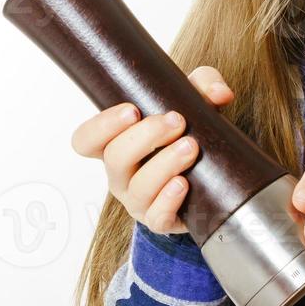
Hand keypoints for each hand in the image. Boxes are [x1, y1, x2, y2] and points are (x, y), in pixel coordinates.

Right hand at [70, 66, 234, 233]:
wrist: (214, 177)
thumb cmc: (190, 133)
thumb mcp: (195, 102)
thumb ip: (205, 86)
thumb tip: (219, 93)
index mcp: (117, 144)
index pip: (85, 140)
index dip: (101, 126)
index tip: (132, 110)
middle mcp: (122, 175)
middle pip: (114, 159)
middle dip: (145, 137)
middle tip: (176, 121)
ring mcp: (139, 200)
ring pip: (139, 187)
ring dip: (164, 164)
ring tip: (190, 146)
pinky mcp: (162, 219)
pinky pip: (157, 217)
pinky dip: (168, 200)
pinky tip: (184, 183)